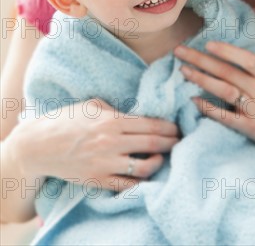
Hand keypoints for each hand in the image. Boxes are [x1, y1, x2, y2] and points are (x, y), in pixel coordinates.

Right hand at [13, 99, 178, 191]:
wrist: (38, 145)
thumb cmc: (65, 120)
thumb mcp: (92, 105)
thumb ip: (115, 109)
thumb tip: (135, 114)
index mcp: (112, 121)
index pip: (150, 124)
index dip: (169, 127)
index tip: (177, 127)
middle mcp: (111, 142)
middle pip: (152, 143)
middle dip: (171, 142)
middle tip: (180, 141)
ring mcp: (105, 164)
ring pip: (144, 167)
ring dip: (159, 162)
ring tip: (163, 158)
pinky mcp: (98, 180)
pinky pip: (126, 184)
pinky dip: (140, 180)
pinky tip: (145, 173)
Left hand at [174, 15, 254, 157]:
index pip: (247, 60)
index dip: (228, 52)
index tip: (208, 44)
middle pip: (228, 74)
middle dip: (202, 62)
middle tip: (179, 52)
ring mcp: (254, 110)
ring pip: (224, 93)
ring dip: (202, 81)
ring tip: (183, 71)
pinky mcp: (248, 127)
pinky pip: (226, 117)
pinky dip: (209, 109)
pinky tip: (193, 99)